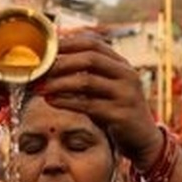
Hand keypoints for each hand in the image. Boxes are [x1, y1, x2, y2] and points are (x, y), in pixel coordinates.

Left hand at [37, 33, 163, 167]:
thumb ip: (89, 74)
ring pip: (87, 82)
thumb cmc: (117, 109)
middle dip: (61, 63)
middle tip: (39, 69)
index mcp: (122, 64)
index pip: (94, 43)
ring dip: (59, 83)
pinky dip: (66, 102)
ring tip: (40, 87)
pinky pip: (88, 105)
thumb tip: (52, 63)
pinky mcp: (120, 114)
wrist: (142, 137)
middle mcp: (126, 75)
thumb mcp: (108, 87)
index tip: (46, 49)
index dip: (68, 43)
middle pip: (90, 59)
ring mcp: (125, 94)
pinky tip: (51, 101)